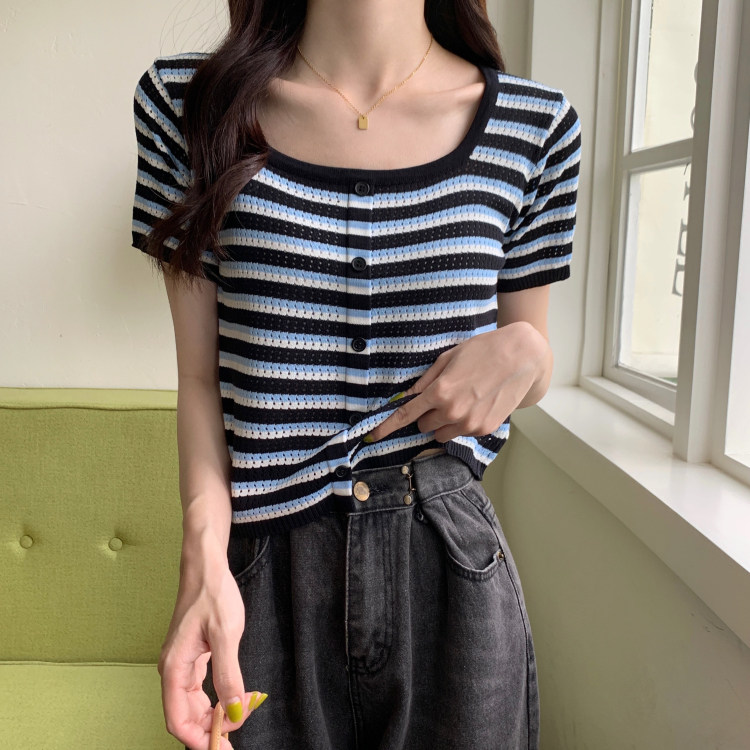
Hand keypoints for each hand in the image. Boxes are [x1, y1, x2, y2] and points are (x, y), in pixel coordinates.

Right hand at [158, 543, 262, 748]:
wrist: (206, 566)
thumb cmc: (213, 594)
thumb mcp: (226, 634)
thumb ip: (229, 676)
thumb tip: (233, 713)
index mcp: (174, 668)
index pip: (178, 720)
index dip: (198, 739)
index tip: (221, 747)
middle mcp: (173, 669)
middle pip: (185, 716)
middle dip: (209, 730)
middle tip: (236, 734)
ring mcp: (181, 663)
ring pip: (192, 704)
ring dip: (213, 716)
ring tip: (238, 717)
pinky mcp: (192, 656)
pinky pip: (199, 688)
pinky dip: (214, 699)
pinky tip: (231, 699)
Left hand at [365, 322, 549, 443]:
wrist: (522, 357)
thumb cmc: (483, 351)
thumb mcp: (448, 358)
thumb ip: (426, 381)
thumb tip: (408, 396)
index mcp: (439, 392)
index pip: (405, 415)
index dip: (386, 427)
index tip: (372, 436)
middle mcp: (453, 412)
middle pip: (424, 426)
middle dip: (427, 414)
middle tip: (442, 396)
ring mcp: (470, 423)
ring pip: (442, 434)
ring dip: (443, 422)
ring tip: (461, 400)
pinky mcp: (485, 429)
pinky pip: (461, 433)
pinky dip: (462, 423)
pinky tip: (476, 404)